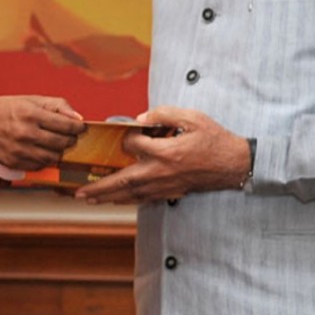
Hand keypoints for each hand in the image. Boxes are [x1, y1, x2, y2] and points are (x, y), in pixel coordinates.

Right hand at [0, 96, 85, 170]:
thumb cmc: (6, 109)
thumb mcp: (31, 100)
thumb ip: (57, 105)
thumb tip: (78, 118)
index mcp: (31, 114)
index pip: (66, 125)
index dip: (78, 127)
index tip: (80, 127)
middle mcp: (26, 133)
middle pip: (62, 143)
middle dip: (71, 140)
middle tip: (70, 136)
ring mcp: (19, 150)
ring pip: (53, 158)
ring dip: (58, 151)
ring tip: (55, 144)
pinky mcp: (14, 163)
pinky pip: (39, 166)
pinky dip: (44, 160)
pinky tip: (41, 151)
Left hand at [74, 106, 251, 204]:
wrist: (234, 164)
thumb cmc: (215, 140)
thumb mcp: (193, 117)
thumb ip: (165, 113)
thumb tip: (142, 117)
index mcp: (166, 152)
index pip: (135, 145)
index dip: (128, 137)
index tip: (129, 131)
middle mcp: (162, 172)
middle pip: (124, 181)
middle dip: (100, 187)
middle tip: (79, 192)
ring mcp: (165, 186)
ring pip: (131, 194)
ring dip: (108, 197)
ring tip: (89, 198)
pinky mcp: (170, 192)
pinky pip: (143, 199)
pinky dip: (126, 200)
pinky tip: (115, 199)